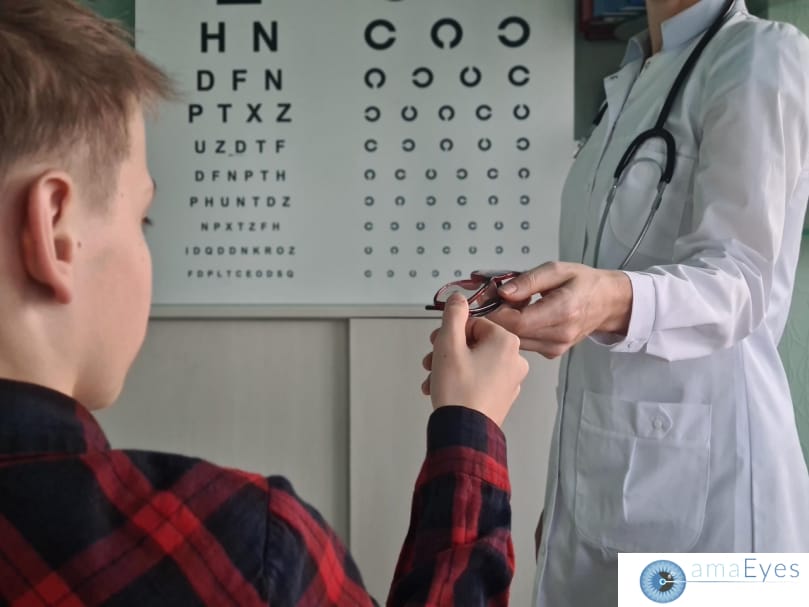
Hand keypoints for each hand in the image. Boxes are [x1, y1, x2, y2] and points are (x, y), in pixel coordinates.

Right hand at [421, 293, 528, 426]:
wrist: (463, 432)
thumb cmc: (458, 390)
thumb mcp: (448, 344)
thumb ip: (453, 315)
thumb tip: (458, 298)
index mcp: (506, 342)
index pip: (474, 324)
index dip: (452, 333)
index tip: (437, 344)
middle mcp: (515, 359)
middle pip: (474, 343)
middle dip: (448, 351)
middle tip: (431, 361)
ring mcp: (511, 380)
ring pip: (475, 362)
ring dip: (451, 367)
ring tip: (433, 379)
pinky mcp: (503, 396)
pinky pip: (480, 380)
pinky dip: (462, 381)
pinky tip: (444, 389)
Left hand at [486, 261, 632, 358]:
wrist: (608, 303)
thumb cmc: (583, 282)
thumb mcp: (556, 270)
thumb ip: (528, 281)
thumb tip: (502, 292)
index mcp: (563, 310)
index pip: (517, 321)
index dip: (495, 314)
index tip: (484, 302)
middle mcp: (560, 334)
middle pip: (514, 334)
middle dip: (497, 319)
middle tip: (493, 302)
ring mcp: (557, 347)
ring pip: (517, 342)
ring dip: (506, 327)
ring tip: (511, 308)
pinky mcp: (553, 353)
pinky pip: (526, 345)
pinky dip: (518, 333)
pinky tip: (523, 319)